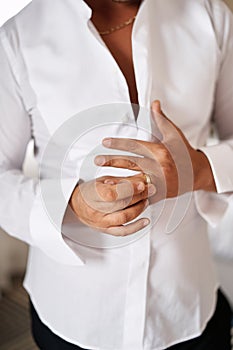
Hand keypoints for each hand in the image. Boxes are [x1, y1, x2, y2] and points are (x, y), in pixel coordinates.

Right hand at [70, 175, 155, 235]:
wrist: (75, 206)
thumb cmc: (89, 191)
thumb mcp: (102, 180)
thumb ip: (121, 180)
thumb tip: (140, 178)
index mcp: (93, 194)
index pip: (114, 193)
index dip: (130, 188)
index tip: (142, 183)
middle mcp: (97, 210)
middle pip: (122, 204)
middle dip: (140, 195)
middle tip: (151, 188)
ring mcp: (101, 222)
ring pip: (125, 217)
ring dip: (139, 208)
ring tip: (146, 200)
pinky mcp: (106, 230)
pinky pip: (123, 231)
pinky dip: (136, 227)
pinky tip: (146, 221)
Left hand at [94, 101, 215, 202]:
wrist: (197, 173)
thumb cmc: (183, 152)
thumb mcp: (174, 134)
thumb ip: (161, 120)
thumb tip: (154, 102)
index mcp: (161, 151)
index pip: (136, 145)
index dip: (119, 144)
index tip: (104, 142)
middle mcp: (160, 167)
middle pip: (131, 163)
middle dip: (112, 162)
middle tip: (97, 160)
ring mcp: (160, 183)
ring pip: (134, 182)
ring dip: (117, 182)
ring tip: (101, 182)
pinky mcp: (159, 195)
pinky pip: (140, 196)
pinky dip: (128, 196)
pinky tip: (115, 196)